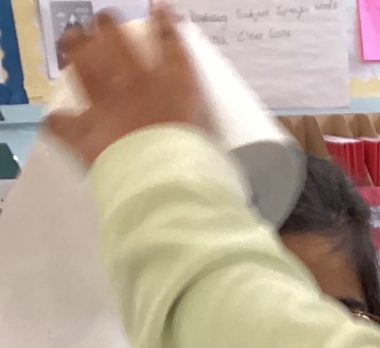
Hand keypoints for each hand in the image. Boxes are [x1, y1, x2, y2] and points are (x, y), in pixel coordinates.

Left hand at [45, 7, 208, 170]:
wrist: (166, 183)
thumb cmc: (198, 162)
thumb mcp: (209, 138)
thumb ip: (197, 124)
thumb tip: (194, 129)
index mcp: (173, 84)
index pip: (169, 43)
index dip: (163, 22)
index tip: (159, 8)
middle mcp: (135, 83)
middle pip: (115, 40)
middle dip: (107, 26)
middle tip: (102, 21)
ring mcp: (106, 104)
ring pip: (84, 63)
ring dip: (75, 47)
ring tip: (70, 39)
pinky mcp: (86, 132)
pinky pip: (64, 124)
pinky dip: (59, 123)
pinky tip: (55, 120)